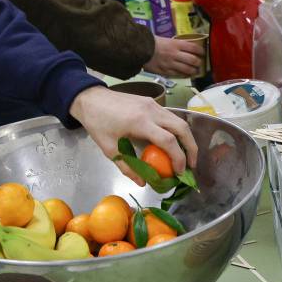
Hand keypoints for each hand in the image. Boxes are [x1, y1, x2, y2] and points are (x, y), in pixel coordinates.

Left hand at [68, 86, 197, 182]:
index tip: (180, 172)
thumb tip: (143, 182)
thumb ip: (127, 166)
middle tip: (191, 165)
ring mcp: (152, 104)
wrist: (89, 99)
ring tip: (185, 155)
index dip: (178, 158)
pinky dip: (176, 129)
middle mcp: (150, 110)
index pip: (168, 140)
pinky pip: (170, 116)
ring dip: (186, 138)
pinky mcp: (150, 101)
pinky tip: (173, 142)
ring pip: (178, 120)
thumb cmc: (97, 123)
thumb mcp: (109, 148)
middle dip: (191, 148)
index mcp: (139, 122)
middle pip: (181, 128)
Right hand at [143, 35, 202, 77]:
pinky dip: (184, 75)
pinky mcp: (165, 71)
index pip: (194, 48)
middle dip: (198, 63)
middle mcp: (175, 54)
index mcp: (176, 44)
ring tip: (194, 71)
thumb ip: (176, 44)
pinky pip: (178, 75)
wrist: (139, 49)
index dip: (201, 51)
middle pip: (193, 60)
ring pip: (187, 70)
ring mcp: (170, 64)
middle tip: (199, 63)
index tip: (202, 53)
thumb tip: (186, 47)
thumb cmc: (152, 42)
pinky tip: (185, 74)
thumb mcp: (166, 39)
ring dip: (193, 71)